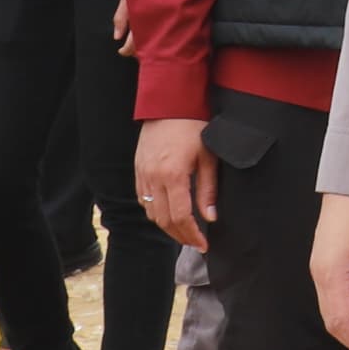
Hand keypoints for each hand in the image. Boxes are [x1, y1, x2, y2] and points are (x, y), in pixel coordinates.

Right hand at [134, 117, 213, 248]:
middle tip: (196, 243)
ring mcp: (142, 174)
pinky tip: (169, 214)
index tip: (204, 245)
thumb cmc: (193, 127)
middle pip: (163, 220)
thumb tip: (210, 217)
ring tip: (184, 231)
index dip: (192, 235)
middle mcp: (153, 178)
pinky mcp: (138, 170)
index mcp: (173, 175)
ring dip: (167, 227)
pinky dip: (155, 212)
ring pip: (151, 213)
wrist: (169, 104)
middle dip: (180, 236)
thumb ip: (208, 190)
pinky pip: (142, 200)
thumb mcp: (208, 157)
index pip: (180, 217)